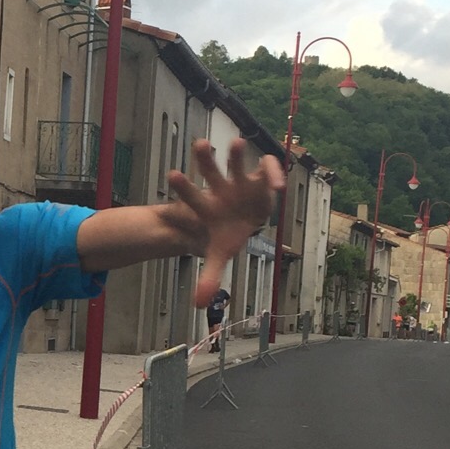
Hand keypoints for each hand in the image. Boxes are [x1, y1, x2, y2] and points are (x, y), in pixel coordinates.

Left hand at [168, 139, 284, 307]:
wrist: (243, 219)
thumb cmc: (227, 233)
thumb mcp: (220, 254)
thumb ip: (210, 276)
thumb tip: (198, 305)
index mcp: (208, 206)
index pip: (191, 197)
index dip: (184, 189)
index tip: (172, 175)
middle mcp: (223, 190)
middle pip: (211, 173)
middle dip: (205, 160)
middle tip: (200, 145)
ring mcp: (242, 182)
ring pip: (237, 163)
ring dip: (237, 155)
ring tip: (236, 143)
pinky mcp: (262, 177)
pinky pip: (269, 170)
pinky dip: (273, 175)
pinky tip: (278, 186)